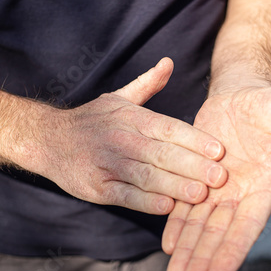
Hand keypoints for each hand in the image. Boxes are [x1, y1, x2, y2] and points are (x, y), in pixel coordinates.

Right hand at [28, 58, 227, 213]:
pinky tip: (167, 207)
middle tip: (221, 178)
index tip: (220, 151)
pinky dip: (145, 201)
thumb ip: (147, 84)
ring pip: (146, 176)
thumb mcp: (118, 97)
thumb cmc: (93, 120)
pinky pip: (124, 195)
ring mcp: (108, 163)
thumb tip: (169, 62)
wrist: (48, 139)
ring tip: (201, 195)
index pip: (169, 128)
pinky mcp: (96, 187)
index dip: (195, 140)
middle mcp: (122, 139)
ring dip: (174, 186)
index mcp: (132, 117)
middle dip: (193, 166)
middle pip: (162, 153)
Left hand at [162, 86, 270, 270]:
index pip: (248, 223)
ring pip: (198, 224)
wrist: (242, 94)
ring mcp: (216, 187)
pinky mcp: (195, 175)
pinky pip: (183, 204)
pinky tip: (168, 246)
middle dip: (203, 261)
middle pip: (218, 232)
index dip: (233, 247)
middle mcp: (239, 193)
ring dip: (187, 252)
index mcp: (265, 186)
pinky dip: (176, 224)